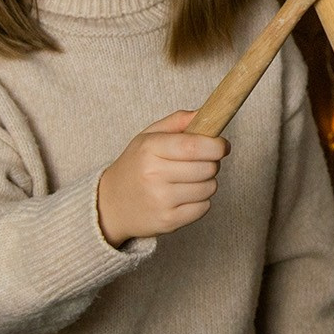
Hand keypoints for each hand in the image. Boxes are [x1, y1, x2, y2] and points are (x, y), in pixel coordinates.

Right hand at [96, 111, 228, 246]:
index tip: (222, 146)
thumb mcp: (147, 137)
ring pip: (209, 188)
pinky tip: (184, 196)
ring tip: (189, 180)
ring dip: (207, 182)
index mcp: (149, 149)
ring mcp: (161, 200)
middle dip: (212, 163)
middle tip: (201, 163)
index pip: (193, 146)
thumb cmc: (135, 166)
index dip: (216, 146)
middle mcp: (153, 175)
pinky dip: (201, 201)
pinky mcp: (168, 221)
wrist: (111, 204)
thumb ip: (176, 122)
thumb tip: (205, 113)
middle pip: (207, 167)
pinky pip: (204, 208)